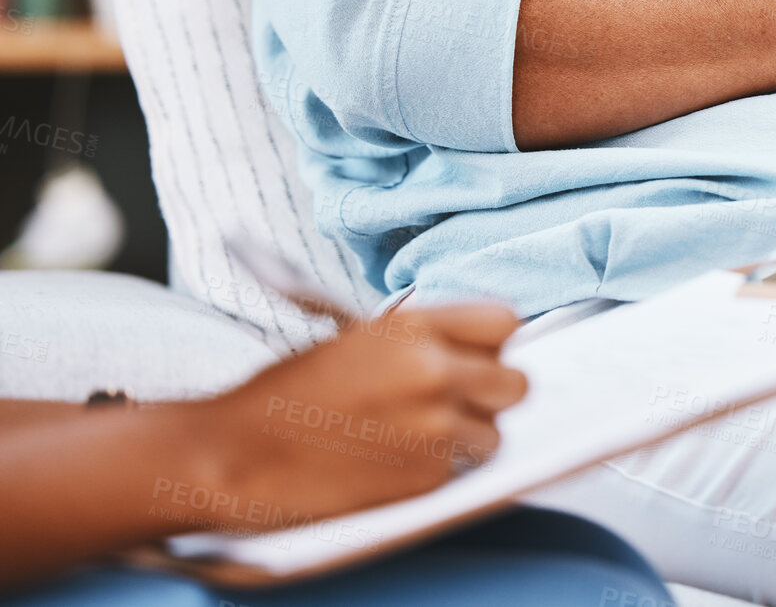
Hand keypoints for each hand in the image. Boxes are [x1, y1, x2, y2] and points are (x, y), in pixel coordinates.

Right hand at [185, 303, 526, 526]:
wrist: (237, 454)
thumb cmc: (287, 394)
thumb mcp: (356, 340)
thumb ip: (420, 338)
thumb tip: (473, 348)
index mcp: (414, 327)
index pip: (504, 322)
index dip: (492, 343)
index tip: (476, 356)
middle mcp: (434, 371)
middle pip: (515, 382)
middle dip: (490, 395)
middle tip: (455, 403)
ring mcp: (434, 426)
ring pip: (494, 434)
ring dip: (468, 439)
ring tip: (416, 438)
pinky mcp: (426, 476)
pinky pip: (461, 471)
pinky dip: (437, 471)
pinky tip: (394, 463)